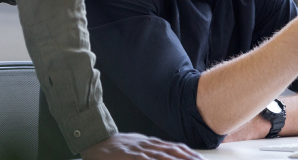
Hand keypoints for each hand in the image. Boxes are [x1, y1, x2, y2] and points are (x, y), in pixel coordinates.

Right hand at [80, 133, 204, 159]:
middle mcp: (148, 145)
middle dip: (188, 158)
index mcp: (151, 143)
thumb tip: (167, 153)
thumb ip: (151, 151)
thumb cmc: (118, 147)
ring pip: (163, 156)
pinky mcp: (130, 156)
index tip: (200, 159)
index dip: (189, 153)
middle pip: (173, 151)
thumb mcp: (137, 146)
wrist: (97, 141)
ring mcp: (140, 151)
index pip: (174, 147)